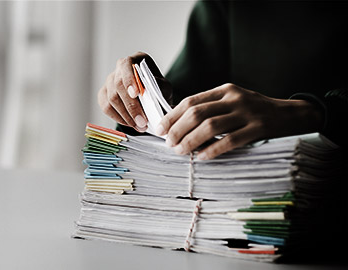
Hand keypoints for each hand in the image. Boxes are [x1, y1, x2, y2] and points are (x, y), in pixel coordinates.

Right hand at [98, 52, 172, 131]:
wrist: (152, 98)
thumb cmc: (157, 90)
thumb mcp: (164, 86)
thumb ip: (159, 86)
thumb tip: (149, 92)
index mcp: (134, 60)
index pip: (126, 65)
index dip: (129, 79)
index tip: (136, 94)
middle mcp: (119, 68)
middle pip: (118, 85)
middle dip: (130, 106)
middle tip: (142, 121)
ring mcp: (109, 81)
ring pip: (111, 98)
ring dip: (126, 115)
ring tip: (139, 126)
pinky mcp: (103, 94)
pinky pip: (106, 107)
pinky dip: (118, 118)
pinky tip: (129, 123)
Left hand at [156, 83, 323, 159]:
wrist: (292, 115)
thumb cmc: (255, 111)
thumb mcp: (233, 101)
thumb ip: (211, 109)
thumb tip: (179, 126)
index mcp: (225, 90)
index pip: (191, 101)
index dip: (172, 116)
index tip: (160, 129)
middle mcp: (234, 99)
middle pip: (197, 114)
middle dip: (178, 130)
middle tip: (168, 143)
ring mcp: (248, 113)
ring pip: (210, 127)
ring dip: (191, 140)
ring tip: (180, 151)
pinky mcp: (259, 128)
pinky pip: (230, 141)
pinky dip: (213, 150)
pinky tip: (202, 157)